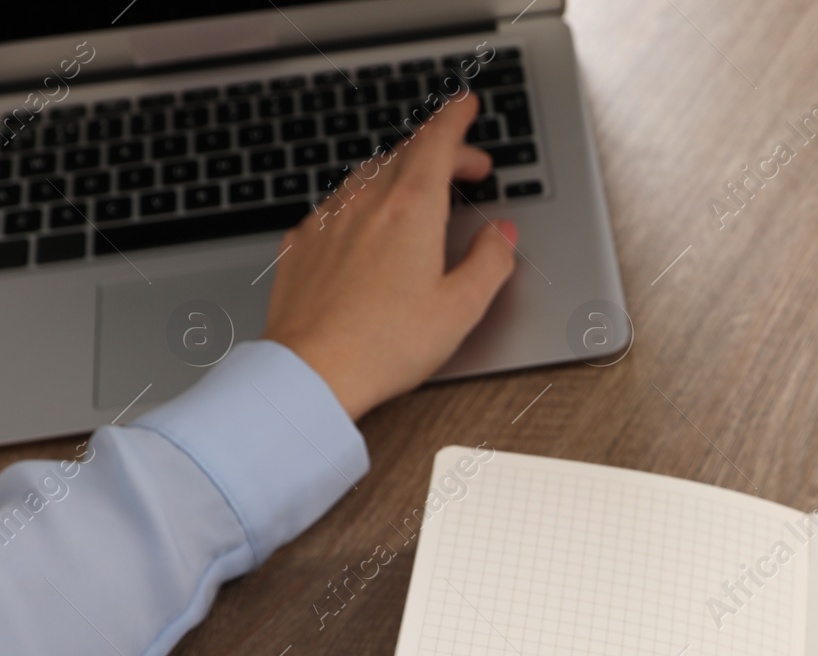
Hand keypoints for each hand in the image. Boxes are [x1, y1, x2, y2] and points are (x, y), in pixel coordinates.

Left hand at [262, 92, 517, 419]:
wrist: (311, 373)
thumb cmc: (384, 346)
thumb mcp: (460, 309)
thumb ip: (489, 262)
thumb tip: (501, 236)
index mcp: (411, 211)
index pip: (436, 142)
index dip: (456, 119)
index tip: (466, 105)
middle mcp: (366, 203)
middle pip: (406, 154)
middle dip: (440, 149)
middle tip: (468, 166)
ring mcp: (328, 220)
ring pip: (369, 174)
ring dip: (401, 172)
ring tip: (423, 193)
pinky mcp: (301, 243)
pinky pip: (338, 204)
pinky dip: (364, 200)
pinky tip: (371, 225)